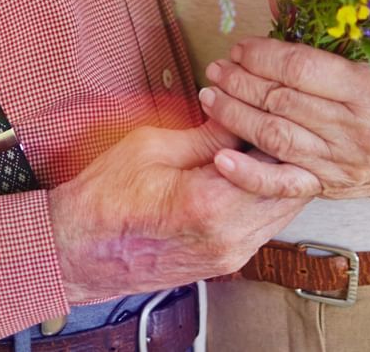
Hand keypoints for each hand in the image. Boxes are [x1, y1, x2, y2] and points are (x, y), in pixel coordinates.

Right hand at [46, 120, 320, 304]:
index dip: (281, 129)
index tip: (273, 106)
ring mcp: (231, 256)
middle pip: (291, 190)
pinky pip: (266, 225)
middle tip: (274, 120)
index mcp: (210, 205)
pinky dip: (266, 197)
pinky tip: (250, 171)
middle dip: (288, 152)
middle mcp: (229, 238)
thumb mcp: (152, 147)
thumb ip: (208, 134)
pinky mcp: (227, 262)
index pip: (278, 163)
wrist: (77, 252)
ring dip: (280, 176)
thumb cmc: (104, 199)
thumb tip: (242, 116)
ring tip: (260, 142)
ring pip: (284, 210)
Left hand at [199, 39, 369, 201]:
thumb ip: (341, 42)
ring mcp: (339, 163)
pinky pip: (283, 184)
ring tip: (211, 96)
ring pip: (275, 138)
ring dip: (235, 115)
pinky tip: (221, 158)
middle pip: (283, 101)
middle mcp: (354, 130)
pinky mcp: (329, 187)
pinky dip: (248, 174)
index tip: (241, 47)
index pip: (303, 69)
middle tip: (217, 67)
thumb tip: (287, 12)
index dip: (264, 56)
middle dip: (241, 81)